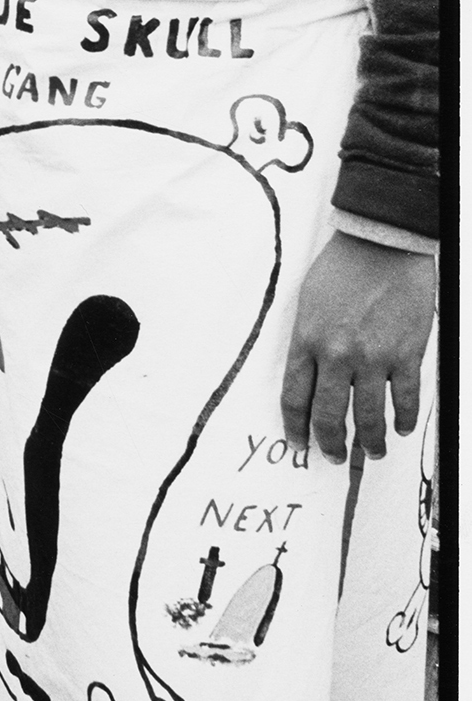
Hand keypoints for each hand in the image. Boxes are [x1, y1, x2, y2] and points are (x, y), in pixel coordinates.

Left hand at [280, 231, 435, 463]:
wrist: (382, 243)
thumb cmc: (342, 267)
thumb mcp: (307, 302)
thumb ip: (307, 341)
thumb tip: (309, 377)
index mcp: (307, 340)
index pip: (294, 397)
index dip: (296, 426)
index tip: (300, 442)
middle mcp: (336, 355)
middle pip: (329, 415)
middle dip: (331, 443)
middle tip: (335, 456)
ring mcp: (373, 358)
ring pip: (368, 417)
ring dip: (370, 441)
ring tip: (372, 451)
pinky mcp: (406, 355)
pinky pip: (405, 400)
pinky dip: (404, 420)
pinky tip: (402, 428)